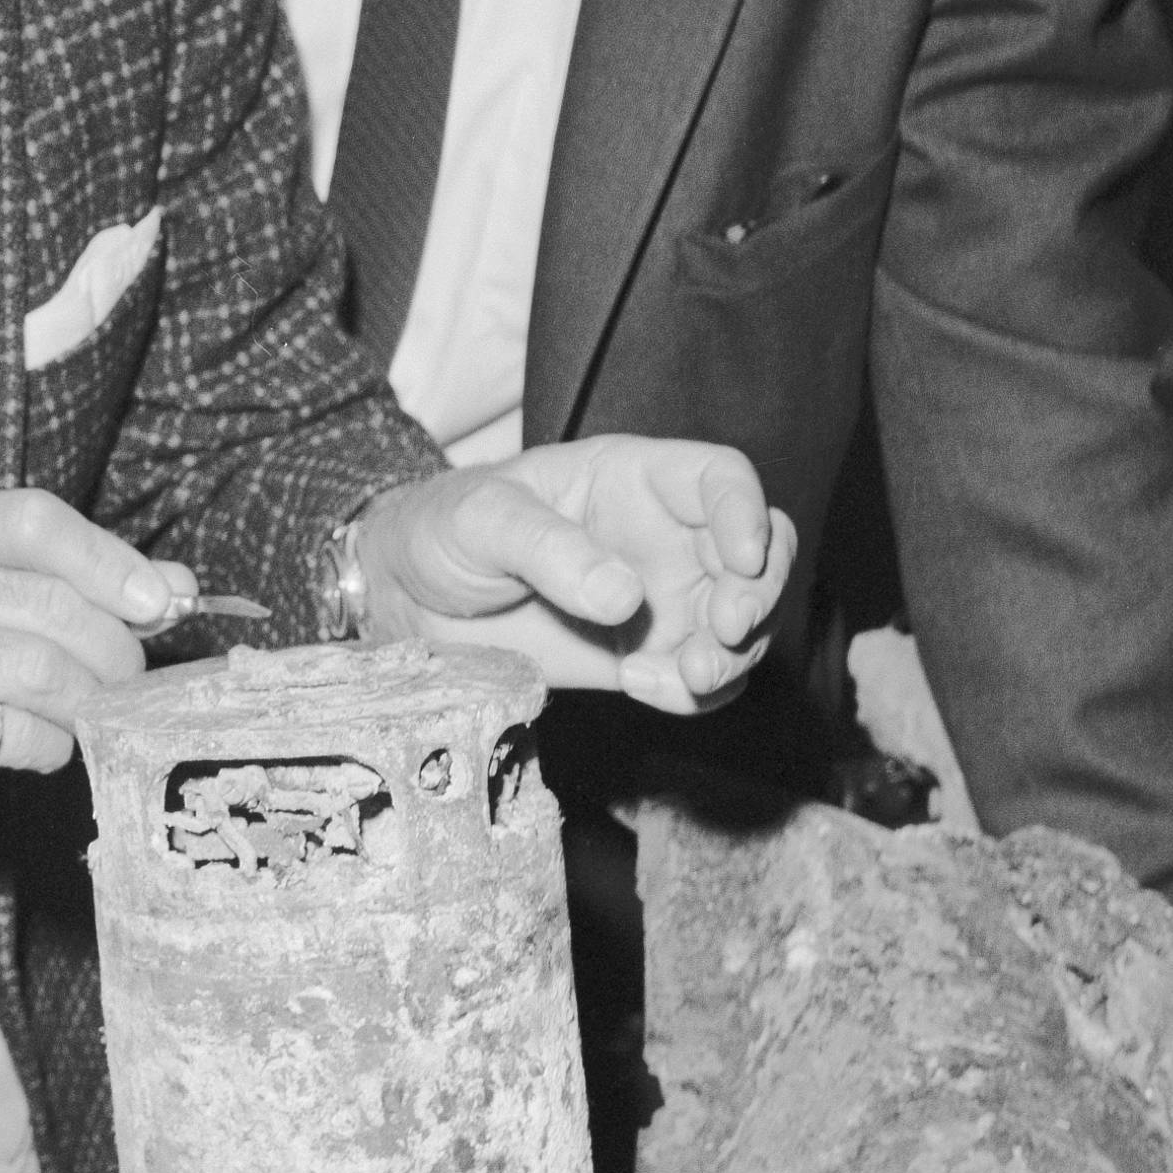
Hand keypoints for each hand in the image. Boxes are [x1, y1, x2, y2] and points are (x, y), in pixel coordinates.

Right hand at [0, 491, 169, 891]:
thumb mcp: (2, 607)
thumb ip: (84, 587)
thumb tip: (176, 587)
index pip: (31, 521)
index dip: (105, 559)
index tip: (157, 602)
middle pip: (48, 604)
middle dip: (112, 651)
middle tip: (127, 681)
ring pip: (38, 670)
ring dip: (87, 703)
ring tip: (91, 716)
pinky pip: (14, 733)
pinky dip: (51, 746)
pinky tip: (42, 746)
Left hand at [355, 438, 793, 712]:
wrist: (411, 599)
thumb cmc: (445, 529)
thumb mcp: (482, 519)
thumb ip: (547, 548)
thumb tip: (624, 596)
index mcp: (634, 479)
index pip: (720, 480)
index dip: (746, 514)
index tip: (741, 559)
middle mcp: (665, 537)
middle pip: (759, 556)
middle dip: (761, 596)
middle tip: (725, 633)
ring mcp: (661, 600)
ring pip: (742, 627)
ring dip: (733, 657)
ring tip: (682, 678)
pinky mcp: (645, 656)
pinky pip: (700, 680)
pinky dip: (694, 693)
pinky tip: (643, 687)